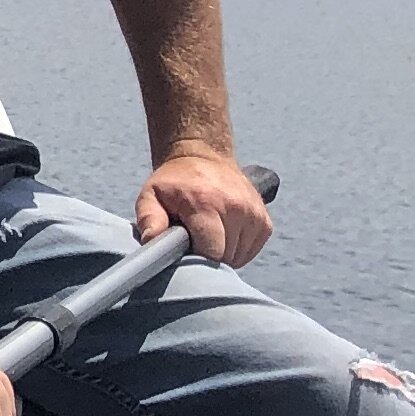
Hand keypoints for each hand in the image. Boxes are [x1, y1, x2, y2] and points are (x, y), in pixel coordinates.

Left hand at [138, 148, 271, 267]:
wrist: (203, 157)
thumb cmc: (174, 183)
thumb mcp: (151, 196)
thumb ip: (149, 219)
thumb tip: (151, 241)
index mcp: (206, 203)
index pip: (211, 251)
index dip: (194, 258)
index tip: (183, 251)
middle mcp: (236, 207)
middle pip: (225, 257)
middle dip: (207, 257)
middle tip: (192, 241)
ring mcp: (254, 214)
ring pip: (238, 257)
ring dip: (222, 254)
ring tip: (207, 235)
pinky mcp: (265, 221)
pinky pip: (250, 251)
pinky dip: (236, 250)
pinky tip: (222, 235)